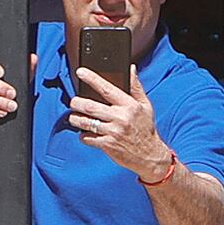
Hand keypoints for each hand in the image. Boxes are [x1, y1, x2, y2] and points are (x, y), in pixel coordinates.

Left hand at [66, 63, 169, 179]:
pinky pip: (88, 138)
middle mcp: (120, 118)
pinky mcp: (108, 145)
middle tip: (73, 102)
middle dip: (76, 102)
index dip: (92, 79)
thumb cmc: (146, 128)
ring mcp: (113, 132)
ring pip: (86, 122)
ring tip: (74, 117)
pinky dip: (83, 135)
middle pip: (90, 106)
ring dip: (75, 119)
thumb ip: (136, 87)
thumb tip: (131, 69)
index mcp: (129, 105)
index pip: (107, 89)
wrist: (150, 155)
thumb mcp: (145, 106)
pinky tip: (85, 133)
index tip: (80, 72)